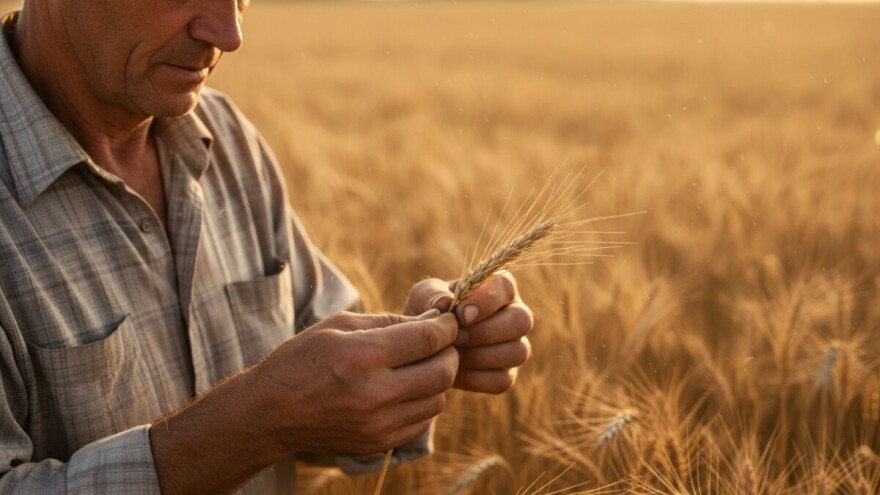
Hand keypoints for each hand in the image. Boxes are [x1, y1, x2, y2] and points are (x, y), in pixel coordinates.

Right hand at [252, 311, 458, 455]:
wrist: (270, 412)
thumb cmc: (302, 360)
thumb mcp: (339, 325)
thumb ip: (389, 321)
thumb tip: (432, 321)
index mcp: (362, 356)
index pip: (428, 339)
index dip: (447, 327)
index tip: (449, 321)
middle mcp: (374, 394)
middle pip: (442, 372)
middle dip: (450, 352)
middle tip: (442, 343)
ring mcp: (378, 424)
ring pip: (438, 400)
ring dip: (438, 380)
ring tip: (421, 366)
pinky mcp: (378, 443)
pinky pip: (422, 422)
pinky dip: (423, 403)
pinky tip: (406, 390)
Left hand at [404, 271, 532, 393]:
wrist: (422, 347)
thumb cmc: (429, 313)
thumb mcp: (423, 297)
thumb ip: (434, 296)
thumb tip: (447, 303)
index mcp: (498, 287)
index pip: (505, 287)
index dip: (486, 301)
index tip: (461, 314)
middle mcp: (515, 314)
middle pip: (522, 321)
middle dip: (486, 331)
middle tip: (456, 337)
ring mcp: (515, 346)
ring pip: (517, 352)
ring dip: (481, 355)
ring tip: (452, 353)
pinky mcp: (507, 374)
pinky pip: (503, 379)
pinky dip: (476, 378)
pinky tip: (455, 371)